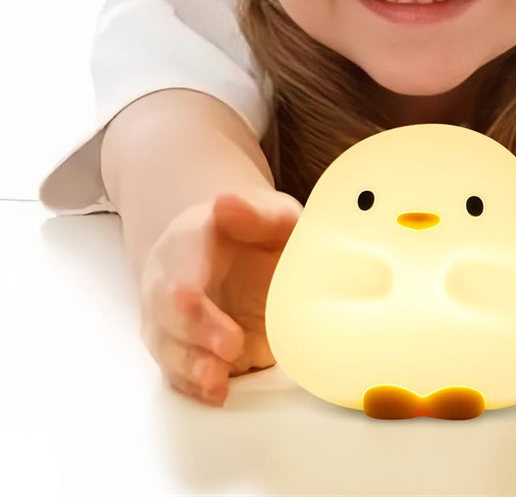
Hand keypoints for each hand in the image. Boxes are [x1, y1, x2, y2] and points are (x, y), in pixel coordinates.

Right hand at [139, 188, 302, 406]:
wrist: (234, 252)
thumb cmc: (256, 232)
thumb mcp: (268, 214)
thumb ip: (257, 213)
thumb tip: (227, 202)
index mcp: (188, 240)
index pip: (178, 263)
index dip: (185, 286)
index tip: (191, 299)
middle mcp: (168, 279)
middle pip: (166, 309)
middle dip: (194, 331)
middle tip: (231, 345)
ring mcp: (167, 317)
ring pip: (167, 345)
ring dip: (190, 366)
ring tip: (218, 381)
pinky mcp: (179, 347)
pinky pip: (176, 371)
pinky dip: (193, 386)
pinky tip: (215, 393)